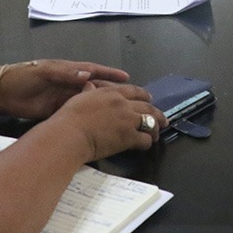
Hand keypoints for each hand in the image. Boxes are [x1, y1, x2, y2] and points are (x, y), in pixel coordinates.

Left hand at [0, 59, 129, 120]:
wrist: (4, 93)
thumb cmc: (25, 76)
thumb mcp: (46, 72)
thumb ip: (67, 73)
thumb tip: (89, 75)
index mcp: (69, 71)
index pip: (94, 71)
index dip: (110, 74)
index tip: (127, 78)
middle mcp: (71, 83)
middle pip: (96, 88)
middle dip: (112, 92)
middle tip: (130, 97)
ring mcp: (66, 98)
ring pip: (89, 101)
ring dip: (104, 105)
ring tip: (120, 111)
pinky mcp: (59, 110)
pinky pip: (78, 112)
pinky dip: (89, 116)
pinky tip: (100, 122)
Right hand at [49, 85, 166, 159]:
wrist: (70, 134)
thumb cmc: (69, 118)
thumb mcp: (78, 98)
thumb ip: (88, 92)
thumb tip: (89, 86)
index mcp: (110, 93)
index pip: (133, 91)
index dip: (144, 95)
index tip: (149, 98)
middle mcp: (123, 103)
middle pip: (147, 106)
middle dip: (156, 112)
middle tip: (162, 118)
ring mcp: (128, 119)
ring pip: (150, 121)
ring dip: (155, 128)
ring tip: (157, 134)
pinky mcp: (129, 136)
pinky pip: (144, 139)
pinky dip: (147, 142)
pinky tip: (146, 145)